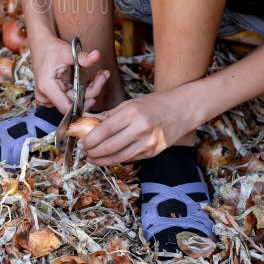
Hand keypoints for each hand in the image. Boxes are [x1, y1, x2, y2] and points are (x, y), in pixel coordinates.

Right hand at [30, 34, 109, 114]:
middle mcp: (46, 96)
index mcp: (46, 87)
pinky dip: (83, 91)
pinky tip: (93, 81)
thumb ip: (82, 57)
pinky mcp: (55, 96)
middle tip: (103, 76)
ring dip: (90, 92)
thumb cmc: (51, 49)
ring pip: (75, 103)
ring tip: (101, 76)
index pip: (66, 108)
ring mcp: (49, 98)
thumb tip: (97, 55)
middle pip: (73, 104)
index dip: (82, 105)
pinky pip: (72, 99)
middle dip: (91, 92)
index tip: (96, 92)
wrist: (42, 46)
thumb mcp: (67, 52)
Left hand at [79, 88, 195, 165]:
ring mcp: (148, 142)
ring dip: (103, 160)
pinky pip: (130, 158)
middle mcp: (141, 128)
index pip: (105, 129)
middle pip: (110, 146)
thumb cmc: (155, 104)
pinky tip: (108, 158)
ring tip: (92, 158)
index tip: (81, 143)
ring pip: (119, 157)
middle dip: (93, 152)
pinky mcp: (153, 152)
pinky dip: (117, 159)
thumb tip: (89, 123)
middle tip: (84, 152)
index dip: (90, 139)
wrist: (182, 109)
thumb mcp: (130, 103)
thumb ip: (110, 115)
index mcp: (133, 113)